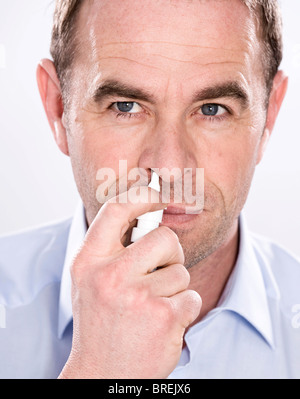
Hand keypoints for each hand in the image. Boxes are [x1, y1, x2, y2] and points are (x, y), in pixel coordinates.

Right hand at [59, 186, 201, 378]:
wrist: (103, 375)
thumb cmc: (100, 323)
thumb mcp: (91, 280)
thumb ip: (111, 248)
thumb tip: (145, 211)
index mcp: (88, 261)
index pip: (116, 209)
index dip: (142, 196)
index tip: (158, 197)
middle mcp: (109, 275)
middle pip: (164, 238)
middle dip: (171, 254)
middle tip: (160, 273)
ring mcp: (136, 296)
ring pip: (181, 271)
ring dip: (174, 289)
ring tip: (152, 308)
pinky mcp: (163, 316)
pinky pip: (192, 297)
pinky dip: (185, 310)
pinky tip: (164, 324)